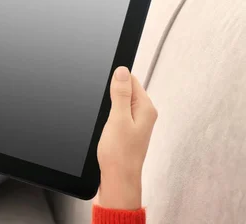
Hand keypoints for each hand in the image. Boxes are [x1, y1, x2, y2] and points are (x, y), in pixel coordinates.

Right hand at [97, 66, 156, 209]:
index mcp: (145, 108)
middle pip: (125, 89)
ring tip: (106, 122)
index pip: (131, 80)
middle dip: (111, 94)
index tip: (105, 88)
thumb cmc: (119, 154)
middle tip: (105, 111)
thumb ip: (120, 93)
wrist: (118, 179)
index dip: (115, 80)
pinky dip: (109, 115)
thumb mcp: (117, 118)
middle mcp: (144, 113)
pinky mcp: (128, 129)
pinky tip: (105, 126)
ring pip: (120, 102)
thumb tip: (122, 71)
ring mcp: (136, 122)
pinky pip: (118, 113)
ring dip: (109, 106)